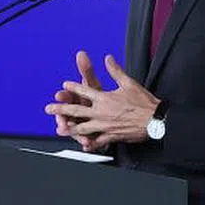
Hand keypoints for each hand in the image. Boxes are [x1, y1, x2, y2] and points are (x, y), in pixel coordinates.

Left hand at [45, 54, 160, 150]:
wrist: (155, 119)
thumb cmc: (143, 102)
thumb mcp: (129, 82)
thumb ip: (115, 70)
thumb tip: (108, 59)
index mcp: (105, 98)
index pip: (85, 90)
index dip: (73, 87)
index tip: (65, 85)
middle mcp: (102, 112)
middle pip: (77, 110)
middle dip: (61, 109)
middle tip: (49, 108)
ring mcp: (105, 125)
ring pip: (83, 127)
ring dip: (70, 128)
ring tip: (60, 128)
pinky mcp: (112, 135)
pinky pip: (98, 141)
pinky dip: (90, 144)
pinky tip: (84, 146)